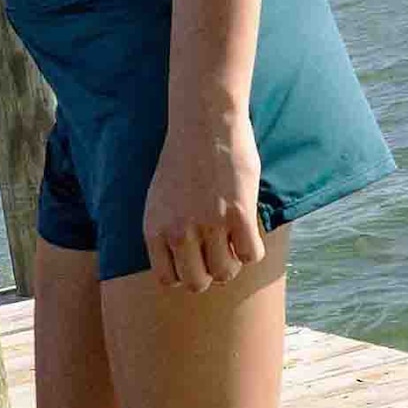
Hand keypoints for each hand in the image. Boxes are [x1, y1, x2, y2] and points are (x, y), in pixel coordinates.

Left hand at [144, 110, 270, 296]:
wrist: (204, 124)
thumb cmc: (182, 157)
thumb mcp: (160, 199)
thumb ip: (167, 229)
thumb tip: (183, 257)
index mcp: (155, 229)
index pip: (168, 279)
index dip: (186, 274)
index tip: (196, 261)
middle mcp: (179, 232)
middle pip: (197, 283)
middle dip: (209, 274)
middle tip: (218, 254)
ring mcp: (209, 225)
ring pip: (225, 272)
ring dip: (233, 262)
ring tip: (234, 243)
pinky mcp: (238, 215)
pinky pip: (250, 255)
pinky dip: (253, 250)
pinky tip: (249, 232)